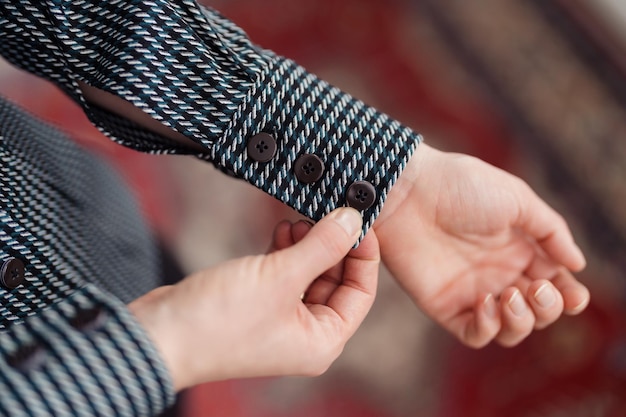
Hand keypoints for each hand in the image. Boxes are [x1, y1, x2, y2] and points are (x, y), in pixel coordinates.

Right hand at [129, 208, 379, 390]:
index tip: (360, 220)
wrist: (160, 333)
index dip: (364, 254)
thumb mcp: (281, 277)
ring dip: (308, 246)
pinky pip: (285, 275)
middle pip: (336, 282)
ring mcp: (280, 319)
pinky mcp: (258, 305)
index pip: (361, 293)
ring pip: (310, 275)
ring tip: (299, 220)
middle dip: (332, 246)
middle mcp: (305, 334)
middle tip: (328, 212)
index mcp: (322, 340)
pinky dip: (286, 252)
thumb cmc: (220, 320)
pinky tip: (282, 230)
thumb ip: (322, 246)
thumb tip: (354, 220)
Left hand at [375, 144, 589, 347]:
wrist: (408, 190)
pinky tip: (487, 303)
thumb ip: (551, 232)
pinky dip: (489, 329)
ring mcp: (470, 291)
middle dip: (547, 308)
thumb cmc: (460, 185)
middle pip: (535, 312)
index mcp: (517, 249)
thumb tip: (578, 265)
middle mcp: (496, 274)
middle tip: (538, 287)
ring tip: (511, 295)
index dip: (568, 296)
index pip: (552, 284)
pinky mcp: (443, 304)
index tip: (575, 295)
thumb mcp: (517, 199)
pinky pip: (474, 334)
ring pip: (509, 330)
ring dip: (522, 322)